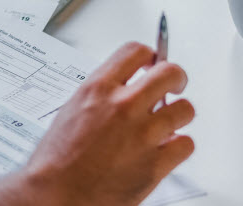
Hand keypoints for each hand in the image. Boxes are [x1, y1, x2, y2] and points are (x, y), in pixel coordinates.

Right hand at [14, 42, 195, 205]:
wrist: (56, 195)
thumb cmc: (56, 161)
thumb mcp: (72, 110)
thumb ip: (101, 96)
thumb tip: (121, 91)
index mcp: (98, 89)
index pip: (135, 52)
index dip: (149, 55)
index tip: (152, 62)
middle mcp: (123, 106)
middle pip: (170, 73)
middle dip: (176, 78)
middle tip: (173, 86)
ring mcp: (142, 134)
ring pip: (185, 109)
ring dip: (178, 115)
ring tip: (167, 123)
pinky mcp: (155, 164)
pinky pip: (186, 144)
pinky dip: (179, 147)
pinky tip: (167, 148)